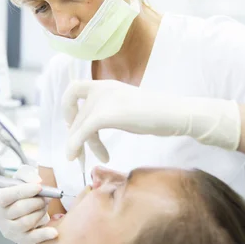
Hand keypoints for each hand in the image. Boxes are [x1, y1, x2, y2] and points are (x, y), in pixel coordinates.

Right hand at [0, 165, 57, 243]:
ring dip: (41, 212)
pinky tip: (54, 232)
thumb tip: (37, 181)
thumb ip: (27, 175)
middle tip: (46, 197)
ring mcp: (8, 230)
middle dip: (37, 201)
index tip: (39, 187)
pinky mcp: (20, 240)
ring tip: (44, 206)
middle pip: (20, 209)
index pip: (7, 196)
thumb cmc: (19, 192)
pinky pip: (33, 239)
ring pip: (27, 222)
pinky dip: (44, 235)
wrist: (20, 209)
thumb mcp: (20, 178)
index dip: (24, 191)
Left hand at [62, 80, 240, 162]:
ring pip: (78, 125)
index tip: (73, 124)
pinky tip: (81, 157)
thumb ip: (108, 109)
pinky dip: (76, 145)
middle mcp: (102, 88)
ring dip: (77, 144)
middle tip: (77, 154)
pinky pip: (84, 131)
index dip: (68, 107)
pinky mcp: (107, 115)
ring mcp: (104, 100)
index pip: (73, 89)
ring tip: (90, 159)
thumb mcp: (125, 107)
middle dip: (74, 136)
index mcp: (105, 84)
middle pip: (75, 114)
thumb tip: (88, 126)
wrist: (175, 113)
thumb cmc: (155, 113)